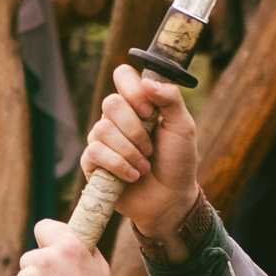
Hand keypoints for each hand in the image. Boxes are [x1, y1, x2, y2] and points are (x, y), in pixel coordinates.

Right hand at [83, 64, 203, 238]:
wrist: (170, 200)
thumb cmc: (177, 162)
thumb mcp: (183, 127)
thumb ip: (170, 99)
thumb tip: (147, 82)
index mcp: (138, 104)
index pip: (122, 76)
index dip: (133, 90)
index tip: (149, 112)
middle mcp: (117, 118)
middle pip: (111, 103)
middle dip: (135, 129)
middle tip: (151, 147)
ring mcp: (102, 140)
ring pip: (102, 129)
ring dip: (130, 151)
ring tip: (144, 166)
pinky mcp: (92, 162)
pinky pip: (95, 152)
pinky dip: (119, 165)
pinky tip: (133, 176)